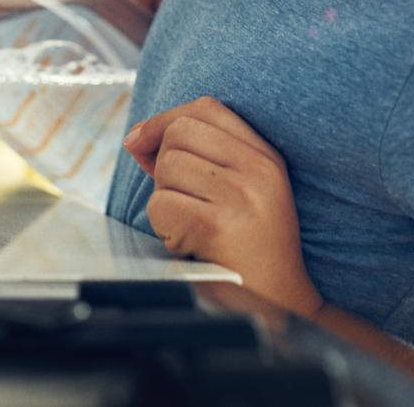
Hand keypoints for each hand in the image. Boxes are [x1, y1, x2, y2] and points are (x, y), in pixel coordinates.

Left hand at [125, 96, 322, 316]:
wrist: (277, 304)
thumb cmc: (248, 248)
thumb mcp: (236, 192)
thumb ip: (194, 159)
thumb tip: (137, 139)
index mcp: (265, 156)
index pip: (206, 108)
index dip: (166, 119)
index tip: (141, 140)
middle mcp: (258, 170)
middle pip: (180, 133)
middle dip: (163, 163)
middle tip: (180, 199)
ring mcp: (240, 196)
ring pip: (167, 167)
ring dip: (164, 200)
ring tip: (189, 225)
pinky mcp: (218, 225)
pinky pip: (162, 204)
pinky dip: (163, 227)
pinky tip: (187, 244)